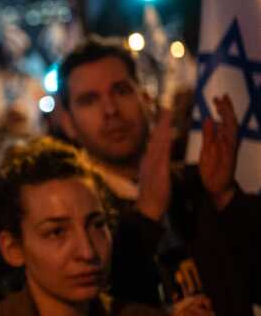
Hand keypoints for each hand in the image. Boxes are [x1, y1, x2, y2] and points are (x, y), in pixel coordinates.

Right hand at [136, 107, 172, 221]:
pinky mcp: (157, 169)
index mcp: (149, 161)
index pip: (156, 141)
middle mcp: (149, 159)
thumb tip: (157, 160)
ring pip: (158, 141)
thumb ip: (155, 168)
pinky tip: (166, 133)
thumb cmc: (153, 196)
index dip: (160, 127)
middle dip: (161, 121)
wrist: (147, 209)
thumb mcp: (155, 179)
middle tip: (166, 106)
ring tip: (167, 113)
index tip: (165, 114)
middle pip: (156, 137)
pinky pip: (161, 152)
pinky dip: (163, 141)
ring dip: (162, 126)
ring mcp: (152, 163)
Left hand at [199, 94, 238, 209]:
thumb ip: (208, 134)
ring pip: (232, 130)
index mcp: (222, 139)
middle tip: (221, 97)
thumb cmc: (212, 168)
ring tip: (223, 106)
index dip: (222, 109)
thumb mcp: (207, 148)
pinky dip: (227, 135)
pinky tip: (223, 126)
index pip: (224, 120)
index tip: (218, 98)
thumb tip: (209, 119)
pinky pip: (230, 144)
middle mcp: (228, 142)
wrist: (215, 187)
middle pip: (230, 121)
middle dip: (227, 109)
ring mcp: (230, 150)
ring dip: (227, 118)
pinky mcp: (229, 158)